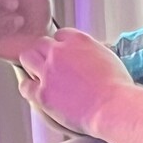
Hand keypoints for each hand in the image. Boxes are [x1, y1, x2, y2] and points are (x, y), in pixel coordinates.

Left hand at [16, 29, 134, 136]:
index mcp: (78, 41)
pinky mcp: (42, 94)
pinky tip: (36, 92)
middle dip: (44, 53)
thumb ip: (93, 51)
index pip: (60, 34)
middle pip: (40, 43)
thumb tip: (90, 53)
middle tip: (50, 66)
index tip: (65, 56)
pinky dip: (29, 88)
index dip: (62, 46)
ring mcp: (48, 72)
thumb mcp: (109, 57)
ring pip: (27, 58)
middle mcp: (60, 52)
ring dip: (32, 65)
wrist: (113, 108)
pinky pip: (25, 85)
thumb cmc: (117, 88)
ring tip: (40, 77)